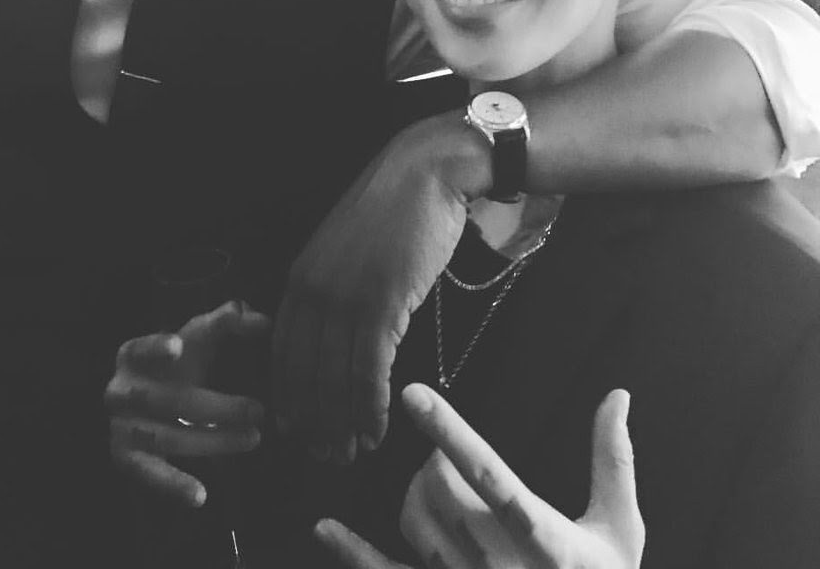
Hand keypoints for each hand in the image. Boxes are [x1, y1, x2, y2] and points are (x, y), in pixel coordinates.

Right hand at [105, 299, 270, 504]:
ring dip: (211, 441)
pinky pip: (151, 475)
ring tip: (253, 439)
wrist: (148, 399)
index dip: (157, 347)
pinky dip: (174, 485)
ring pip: (165, 437)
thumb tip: (263, 321)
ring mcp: (122, 428)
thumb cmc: (181, 362)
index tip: (179, 347)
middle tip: (258, 409)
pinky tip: (200, 496)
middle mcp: (121, 391)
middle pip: (167, 400)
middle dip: (216, 407)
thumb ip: (228, 323)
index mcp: (133, 355)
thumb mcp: (199, 338)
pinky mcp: (127, 459)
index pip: (142, 347)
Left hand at [272, 113, 482, 458]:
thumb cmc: (393, 209)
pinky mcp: (381, 304)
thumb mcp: (345, 248)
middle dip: (312, 421)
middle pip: (305, 373)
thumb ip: (331, 288)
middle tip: (323, 456)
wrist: (426, 173)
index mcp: (299, 277)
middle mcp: (314, 291)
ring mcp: (346, 298)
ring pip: (336, 378)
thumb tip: (332, 333)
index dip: (289, 396)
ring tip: (350, 453)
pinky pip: (369, 369)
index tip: (293, 429)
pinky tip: (375, 429)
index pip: (283, 352)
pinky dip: (370, 406)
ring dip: (342, 423)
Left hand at [316, 385, 642, 568]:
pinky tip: (325, 529)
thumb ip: (613, 460)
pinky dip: (353, 553)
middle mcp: (499, 565)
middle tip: (451, 456)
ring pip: (415, 523)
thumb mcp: (620, 532)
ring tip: (437, 484)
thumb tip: (617, 395)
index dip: (449, 432)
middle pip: (440, 491)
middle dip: (438, 458)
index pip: (488, 474)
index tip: (414, 394)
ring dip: (416, 492)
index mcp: (543, 538)